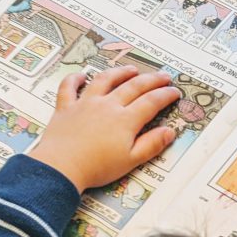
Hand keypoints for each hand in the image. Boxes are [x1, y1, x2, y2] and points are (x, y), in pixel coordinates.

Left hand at [28, 67, 180, 190]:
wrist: (61, 167)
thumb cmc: (97, 168)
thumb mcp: (131, 160)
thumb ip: (151, 145)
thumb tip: (169, 132)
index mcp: (125, 120)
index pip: (151, 102)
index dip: (165, 95)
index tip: (174, 91)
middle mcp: (108, 106)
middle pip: (133, 86)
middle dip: (151, 79)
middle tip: (163, 75)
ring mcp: (85, 104)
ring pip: (105, 80)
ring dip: (120, 72)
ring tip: (131, 69)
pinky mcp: (66, 107)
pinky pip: (69, 87)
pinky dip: (75, 79)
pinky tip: (81, 75)